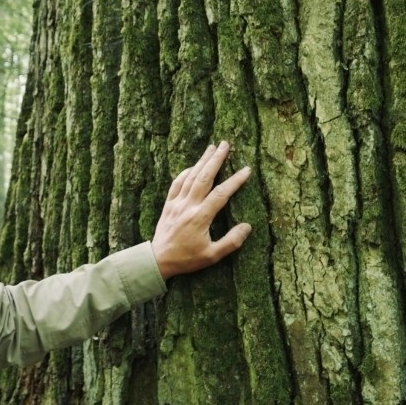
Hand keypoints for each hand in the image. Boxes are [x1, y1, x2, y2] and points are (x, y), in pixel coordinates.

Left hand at [151, 141, 251, 277]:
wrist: (158, 260)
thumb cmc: (187, 259)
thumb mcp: (212, 256)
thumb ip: (231, 242)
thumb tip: (247, 226)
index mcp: (200, 217)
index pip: (221, 194)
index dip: (235, 180)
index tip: (246, 170)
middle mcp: (188, 206)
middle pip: (204, 177)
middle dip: (216, 159)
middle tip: (226, 144)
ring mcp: (176, 203)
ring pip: (190, 176)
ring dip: (201, 160)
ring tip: (212, 147)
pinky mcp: (168, 204)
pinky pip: (176, 183)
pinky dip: (185, 172)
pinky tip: (193, 166)